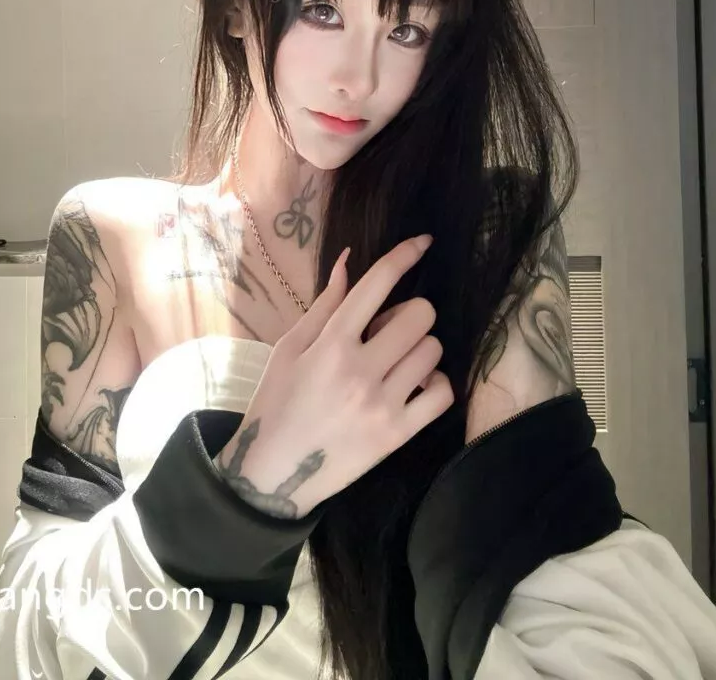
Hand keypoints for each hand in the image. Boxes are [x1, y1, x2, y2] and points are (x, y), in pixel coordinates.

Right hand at [214, 236, 454, 517]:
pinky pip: (442, 393)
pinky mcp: (397, 434)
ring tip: (395, 363)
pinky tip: (414, 386)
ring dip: (419, 349)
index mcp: (331, 343)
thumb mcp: (289, 348)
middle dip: (410, 314)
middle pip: (421, 315)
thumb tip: (350, 262)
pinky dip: (435, 383)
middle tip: (387, 332)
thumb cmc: (276, 404)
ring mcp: (382, 403)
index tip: (424, 242)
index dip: (406, 255)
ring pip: (432, 351)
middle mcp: (360, 369)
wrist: (272, 474)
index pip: (378, 285)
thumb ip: (324, 305)